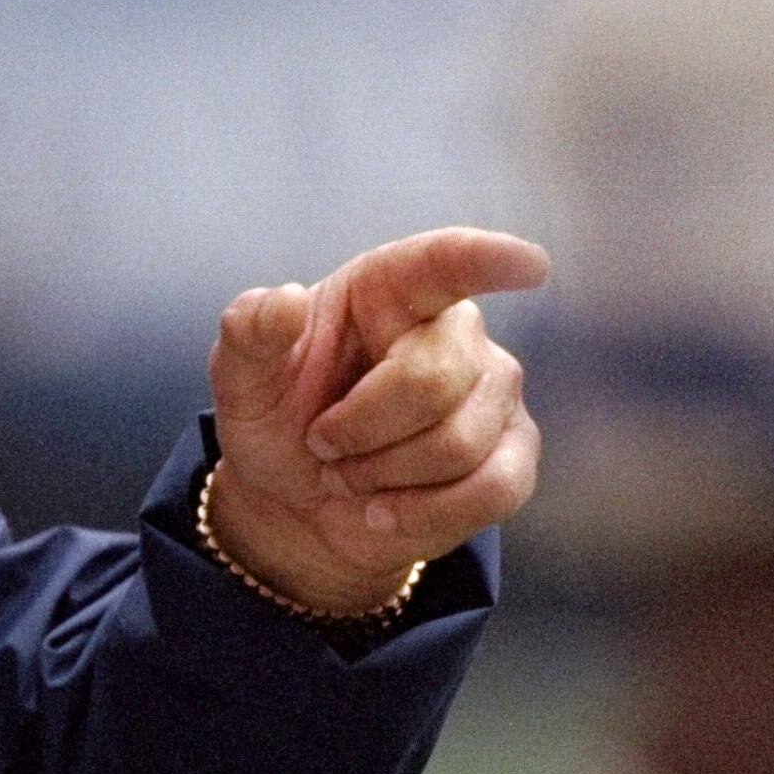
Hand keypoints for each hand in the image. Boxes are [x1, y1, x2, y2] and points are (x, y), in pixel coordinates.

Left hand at [203, 227, 547, 616]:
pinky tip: (383, 511)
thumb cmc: (279, 419)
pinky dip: (422, 513)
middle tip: (321, 444)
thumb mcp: (242, 379)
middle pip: (430, 382)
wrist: (297, 502)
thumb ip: (250, 334)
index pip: (446, 262)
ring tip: (348, 472)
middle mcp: (455, 331)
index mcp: (390, 290)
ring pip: (457, 444)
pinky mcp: (512, 455)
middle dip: (359, 430)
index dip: (489, 260)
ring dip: (381, 475)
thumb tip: (284, 300)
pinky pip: (490, 489)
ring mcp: (493, 392)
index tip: (531, 265)